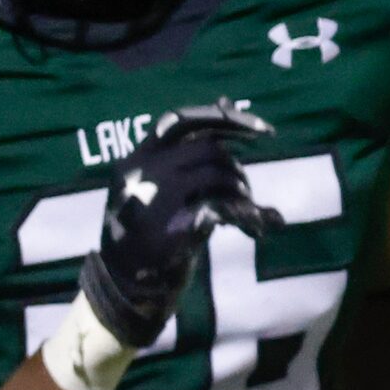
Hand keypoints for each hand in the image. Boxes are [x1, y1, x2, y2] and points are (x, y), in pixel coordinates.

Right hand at [81, 100, 282, 349]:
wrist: (126, 289)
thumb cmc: (146, 236)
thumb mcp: (156, 187)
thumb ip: (185, 151)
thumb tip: (225, 100)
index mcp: (134, 160)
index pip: (180, 121)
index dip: (224, 119)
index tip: (262, 131)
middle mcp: (140, 173)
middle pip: (206, 149)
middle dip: (236, 167)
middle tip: (245, 189)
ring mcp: (153, 199)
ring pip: (218, 175)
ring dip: (243, 192)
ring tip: (250, 213)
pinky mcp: (171, 227)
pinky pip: (223, 207)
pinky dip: (248, 216)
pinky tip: (257, 229)